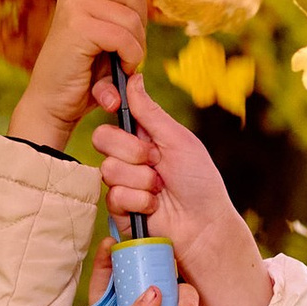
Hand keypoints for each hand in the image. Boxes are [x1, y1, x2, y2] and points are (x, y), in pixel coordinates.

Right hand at [8, 0, 146, 149]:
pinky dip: (129, 58)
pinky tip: (116, 72)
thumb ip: (121, 8)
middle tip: (125, 54)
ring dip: (135, 49)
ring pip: (132, 15)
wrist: (55, 108)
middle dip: (140, 25)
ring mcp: (74, 5)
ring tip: (117, 67)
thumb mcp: (108, 40)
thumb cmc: (83, 79)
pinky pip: (124, 34)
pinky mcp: (78, 25)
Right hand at [91, 72, 274, 305]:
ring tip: (160, 190)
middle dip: (132, 150)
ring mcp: (122, 183)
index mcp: (144, 136)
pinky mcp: (119, 209)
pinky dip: (139, 201)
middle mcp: (129, 157)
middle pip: (103, 138)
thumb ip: (150, 113)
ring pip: (108, 169)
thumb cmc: (199, 182)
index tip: (113, 103)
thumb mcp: (178, 140)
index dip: (110, 106)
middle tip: (156, 162)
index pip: (114, 114)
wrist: (203, 227)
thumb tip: (134, 78)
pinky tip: (154, 207)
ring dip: (141, 180)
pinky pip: (115, 196)